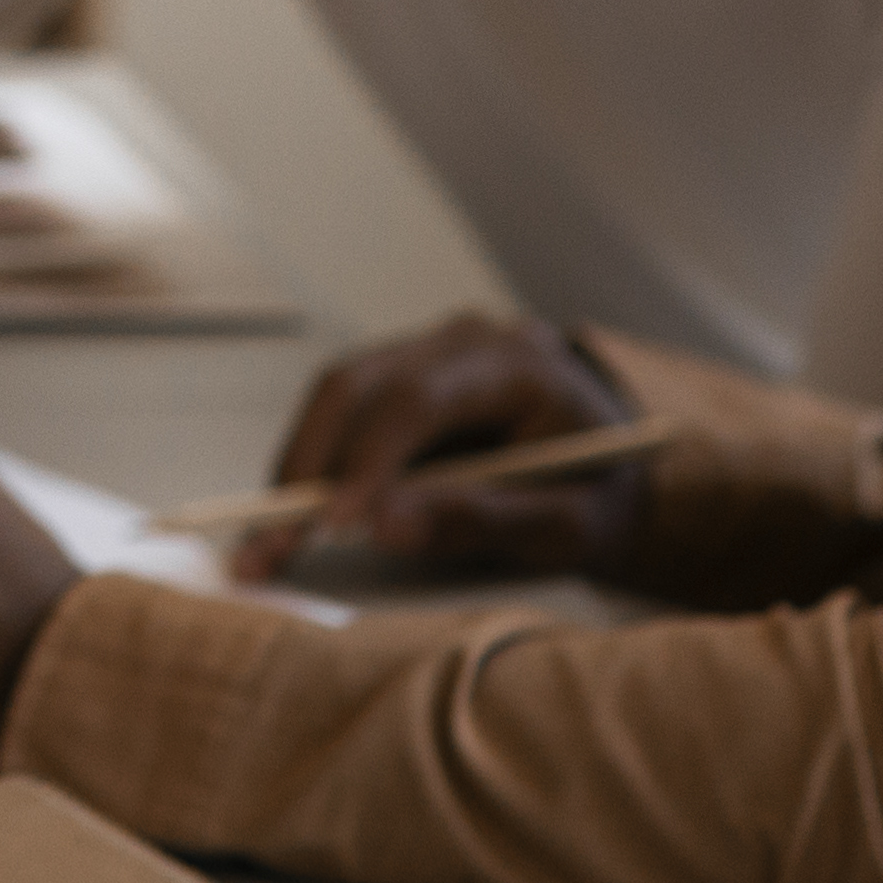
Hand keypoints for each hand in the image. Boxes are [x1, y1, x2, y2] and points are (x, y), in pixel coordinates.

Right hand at [239, 314, 646, 583]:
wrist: (615, 459)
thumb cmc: (600, 492)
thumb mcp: (572, 524)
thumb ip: (487, 520)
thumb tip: (383, 528)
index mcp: (516, 363)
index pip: (418, 400)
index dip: (367, 462)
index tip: (332, 527)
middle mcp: (459, 339)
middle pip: (356, 386)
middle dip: (306, 468)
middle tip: (269, 543)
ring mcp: (424, 349)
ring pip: (334, 395)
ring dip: (295, 467)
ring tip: (267, 540)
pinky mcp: (400, 375)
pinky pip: (340, 410)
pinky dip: (311, 463)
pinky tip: (293, 515)